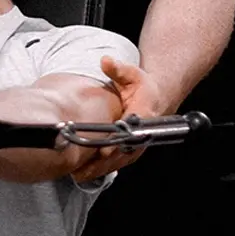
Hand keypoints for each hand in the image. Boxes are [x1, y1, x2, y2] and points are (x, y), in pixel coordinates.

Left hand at [70, 56, 163, 182]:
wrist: (156, 98)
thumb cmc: (142, 87)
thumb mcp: (132, 74)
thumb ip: (118, 69)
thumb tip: (106, 61)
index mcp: (144, 114)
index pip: (130, 131)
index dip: (117, 141)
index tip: (104, 149)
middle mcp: (142, 134)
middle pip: (122, 152)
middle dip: (103, 161)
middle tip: (82, 167)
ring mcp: (137, 145)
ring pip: (118, 161)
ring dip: (99, 169)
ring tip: (79, 174)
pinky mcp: (131, 151)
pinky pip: (116, 163)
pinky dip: (101, 169)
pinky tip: (84, 174)